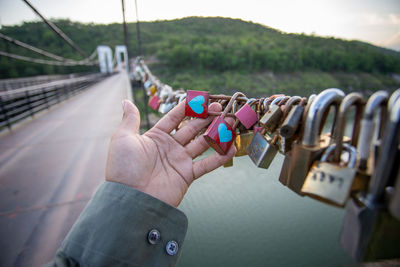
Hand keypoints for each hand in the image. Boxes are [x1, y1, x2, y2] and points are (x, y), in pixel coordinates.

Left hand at [106, 100, 235, 206]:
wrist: (129, 198)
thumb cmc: (123, 168)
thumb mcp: (123, 139)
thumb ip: (130, 119)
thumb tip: (125, 101)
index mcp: (156, 136)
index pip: (175, 117)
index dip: (188, 107)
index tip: (201, 98)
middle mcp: (170, 147)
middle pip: (192, 128)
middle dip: (206, 117)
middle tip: (220, 108)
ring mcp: (180, 161)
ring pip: (202, 143)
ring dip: (217, 133)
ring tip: (231, 122)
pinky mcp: (187, 175)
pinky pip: (207, 165)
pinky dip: (220, 158)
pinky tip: (232, 148)